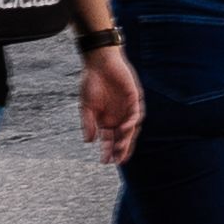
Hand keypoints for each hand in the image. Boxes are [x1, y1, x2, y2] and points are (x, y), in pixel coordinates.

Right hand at [78, 41, 143, 160]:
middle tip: (117, 161)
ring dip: (127, 140)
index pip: (109, 139)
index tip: (105, 162)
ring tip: (121, 150)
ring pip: (130, 129)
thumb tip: (88, 141)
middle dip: (120, 149)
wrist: (99, 62)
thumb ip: (88, 123)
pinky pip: (136, 114)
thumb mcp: (86, 105)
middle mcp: (118, 116)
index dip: (107, 151)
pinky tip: (125, 129)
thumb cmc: (91, 82)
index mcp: (105, 119)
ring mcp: (127, 108)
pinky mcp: (134, 98)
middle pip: (121, 137)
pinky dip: (132, 123)